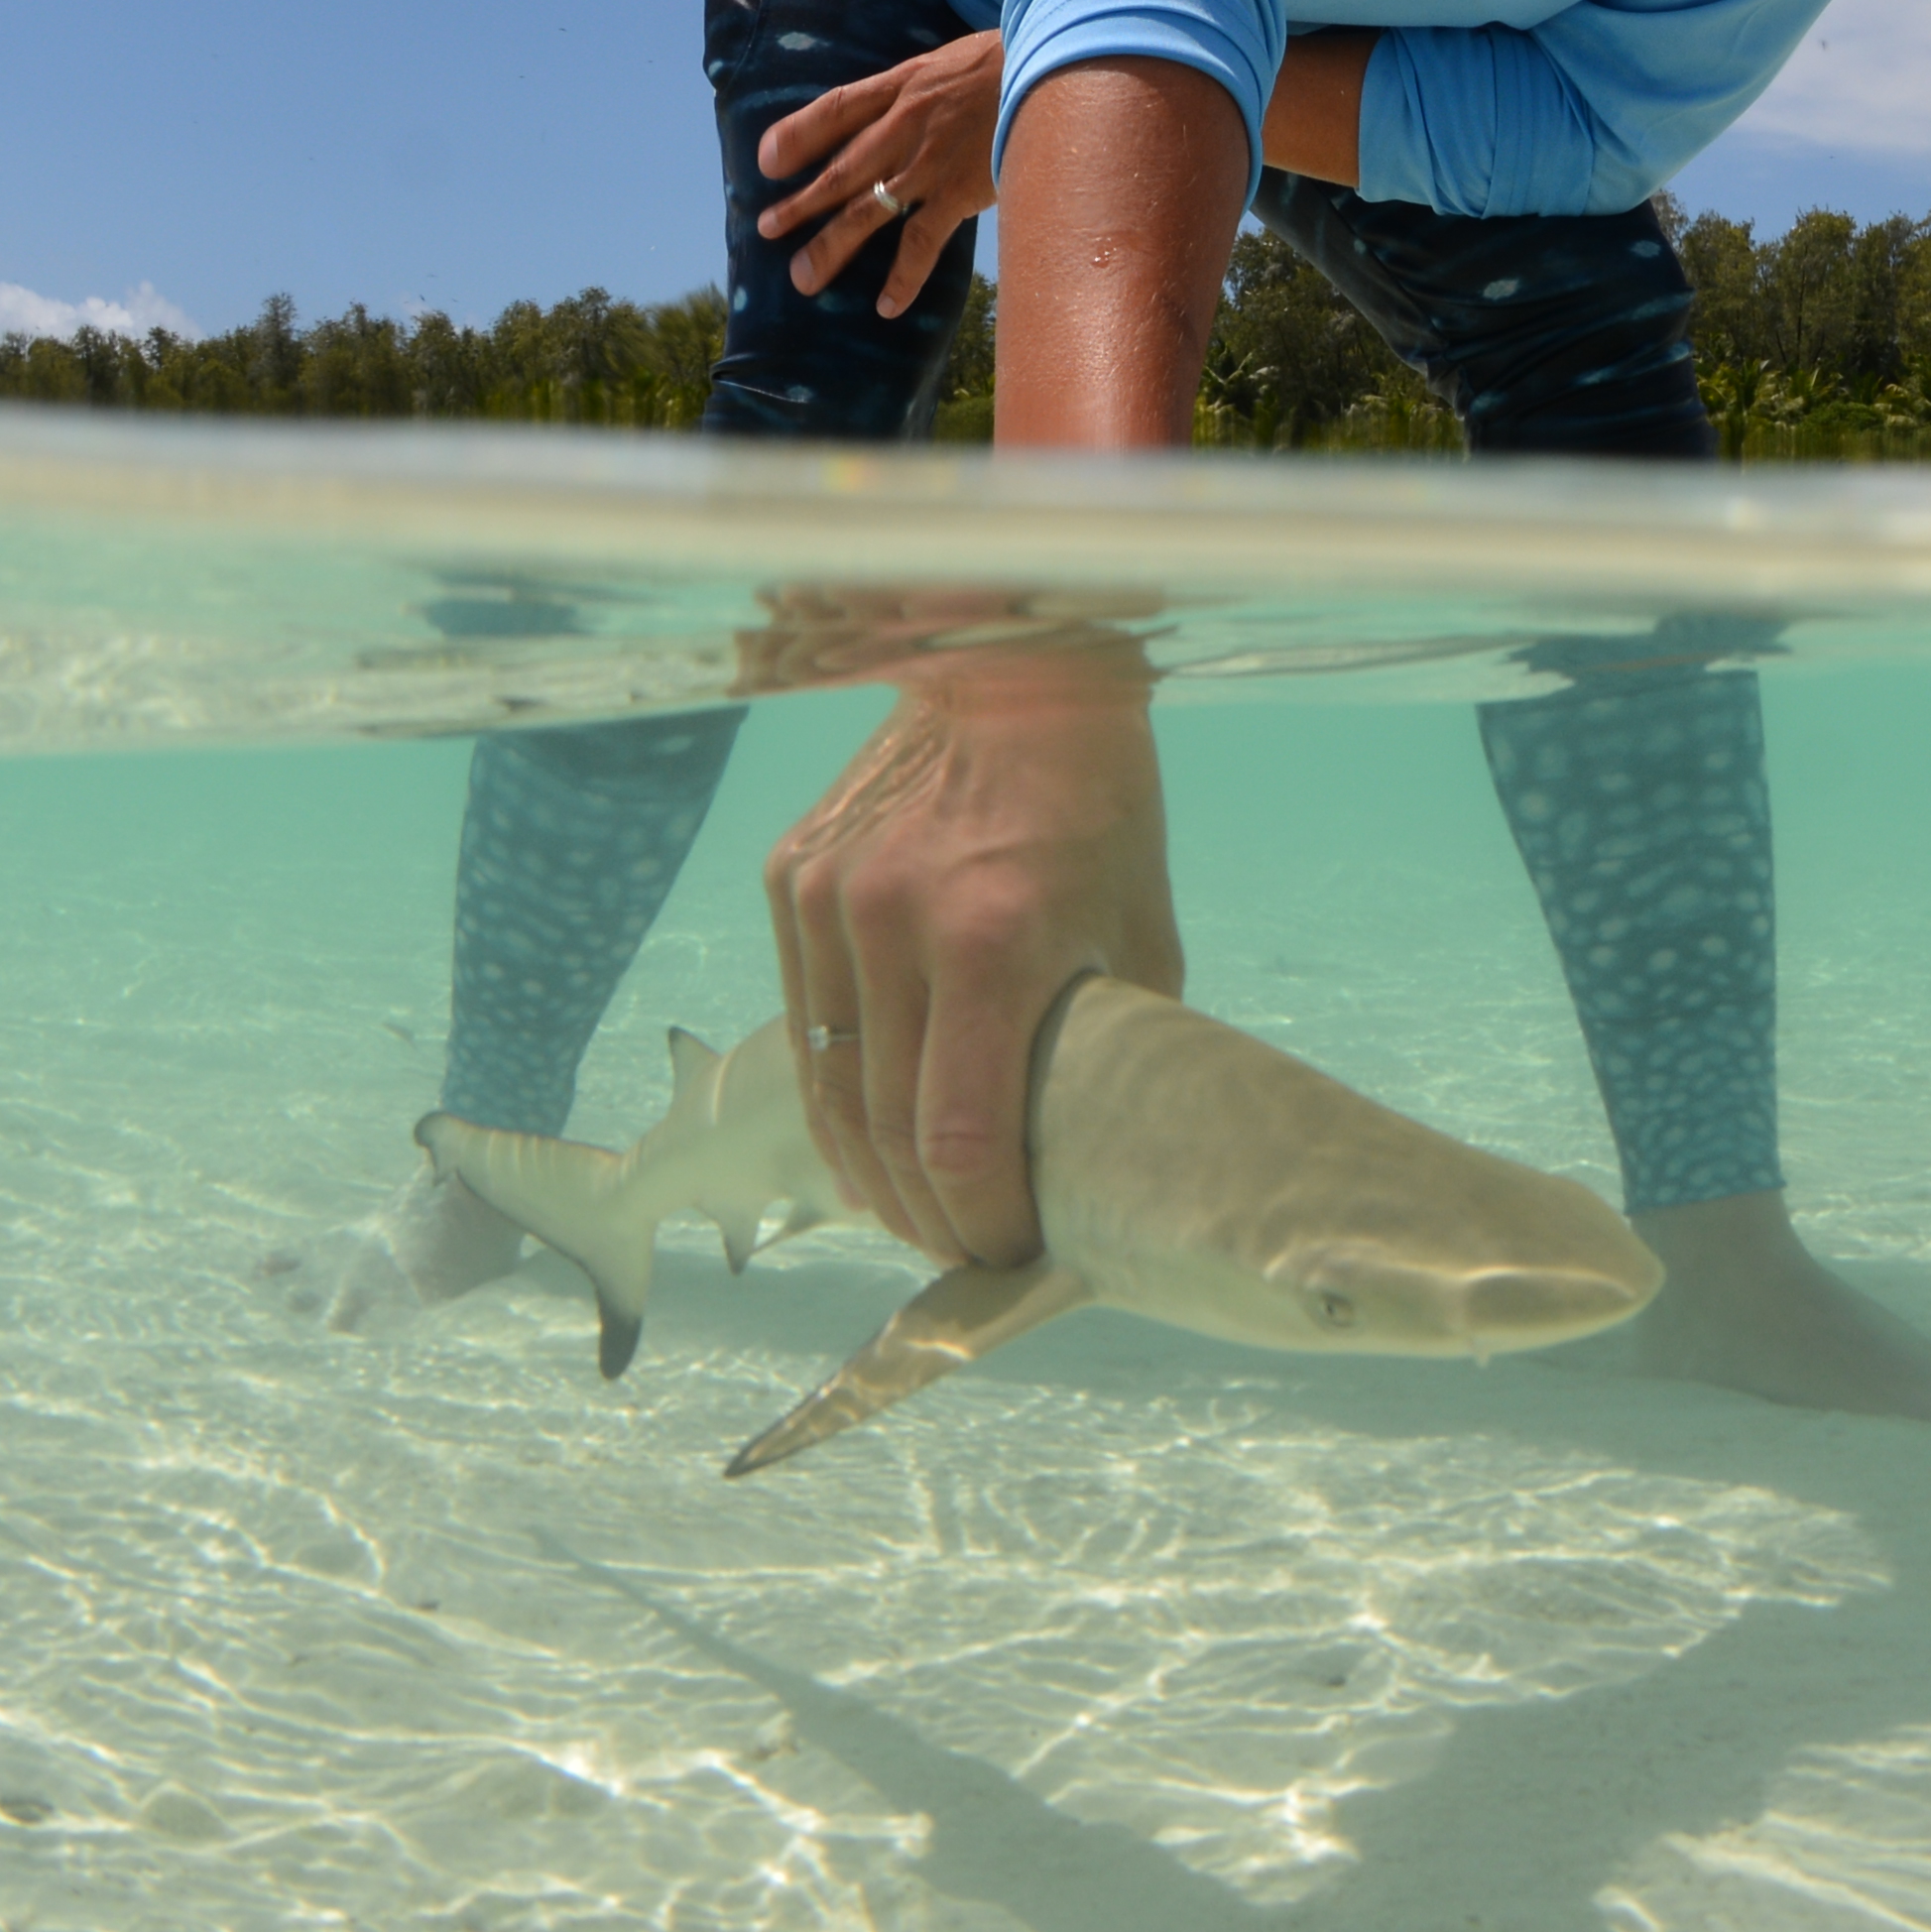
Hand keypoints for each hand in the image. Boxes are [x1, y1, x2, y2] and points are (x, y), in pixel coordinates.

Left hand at [753, 29, 1001, 312]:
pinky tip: (886, 306)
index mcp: (902, 86)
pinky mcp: (959, 194)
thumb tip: (894, 116)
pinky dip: (904, 277)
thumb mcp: (950, 62)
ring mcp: (929, 164)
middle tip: (767, 230)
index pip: (836, 108)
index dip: (797, 134)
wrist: (1057, 67)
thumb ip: (918, 91)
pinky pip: (922, 242)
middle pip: (840, 169)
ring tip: (803, 278)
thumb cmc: (1009, 64)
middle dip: (801, 203)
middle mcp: (905, 125)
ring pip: (867, 211)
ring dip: (831, 245)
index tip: (766, 161)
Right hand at [761, 627, 1178, 1266]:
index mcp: (992, 940)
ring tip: (913, 1216)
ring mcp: (828, 900)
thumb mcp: (1139, 931)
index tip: (1009, 1254)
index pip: (958, 1138)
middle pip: (883, 1131)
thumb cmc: (1097, 806)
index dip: (980, 1221)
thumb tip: (1098, 1156)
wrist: (1012, 676)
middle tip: (963, 1254)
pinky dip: (835, 1094)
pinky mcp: (791, 881)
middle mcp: (892, 922)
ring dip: (868, 1172)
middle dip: (926, 1216)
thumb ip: (1108, 1042)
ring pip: (827, 1088)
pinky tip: (867, 1136)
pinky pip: (804, 1022)